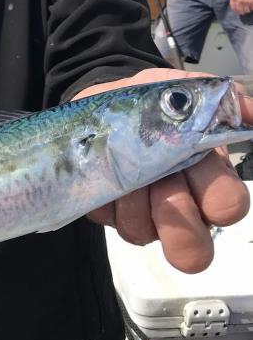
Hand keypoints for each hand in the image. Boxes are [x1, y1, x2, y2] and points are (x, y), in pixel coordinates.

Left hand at [75, 68, 250, 272]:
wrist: (107, 102)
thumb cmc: (153, 102)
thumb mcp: (185, 90)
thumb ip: (220, 99)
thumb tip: (249, 112)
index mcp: (209, 180)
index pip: (229, 206)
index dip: (219, 197)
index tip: (198, 164)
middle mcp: (180, 207)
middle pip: (195, 249)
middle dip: (177, 221)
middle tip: (162, 187)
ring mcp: (143, 215)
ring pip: (142, 231)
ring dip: (132, 196)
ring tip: (124, 165)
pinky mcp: (107, 214)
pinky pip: (105, 217)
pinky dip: (102, 191)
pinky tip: (102, 169)